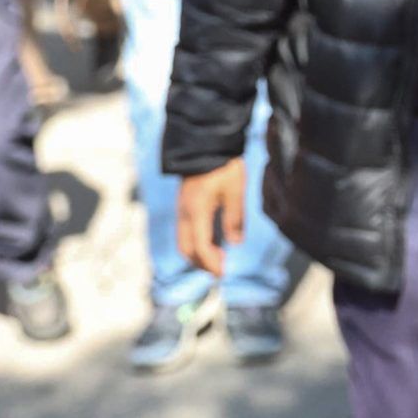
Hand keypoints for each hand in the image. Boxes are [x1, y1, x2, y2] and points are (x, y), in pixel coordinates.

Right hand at [177, 160, 247, 276]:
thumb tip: (235, 243)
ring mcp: (182, 209)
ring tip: (218, 259)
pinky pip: (185, 232)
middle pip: (186, 249)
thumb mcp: (235, 190)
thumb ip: (235, 218)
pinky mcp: (184, 205)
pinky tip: (212, 243)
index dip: (211, 263)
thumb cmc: (224, 166)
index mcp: (196, 211)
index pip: (200, 247)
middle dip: (202, 263)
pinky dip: (195, 243)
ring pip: (183, 242)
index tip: (223, 274)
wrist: (207, 144)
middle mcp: (184, 213)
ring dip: (197, 255)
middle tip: (221, 270)